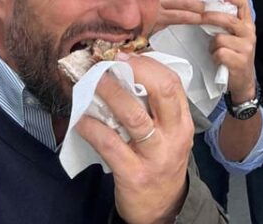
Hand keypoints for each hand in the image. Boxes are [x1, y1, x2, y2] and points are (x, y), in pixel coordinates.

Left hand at [76, 54, 192, 223]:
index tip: (126, 55)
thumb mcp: (169, 134)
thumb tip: (125, 75)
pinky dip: (92, 128)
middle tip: (111, 61)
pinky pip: (110, 145)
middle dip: (136, 70)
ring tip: (92, 82)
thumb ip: (155, 109)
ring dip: (110, 94)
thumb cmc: (161, 163)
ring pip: (134, 116)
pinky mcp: (133, 174)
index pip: (173, 83)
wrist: (162, 209)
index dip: (149, 64)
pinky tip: (80, 119)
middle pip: (162, 92)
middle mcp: (173, 136)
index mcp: (182, 122)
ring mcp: (155, 156)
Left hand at [204, 0, 256, 101]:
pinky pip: (219, 52)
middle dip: (210, 17)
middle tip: (199, 17)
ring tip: (215, 51)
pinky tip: (219, 61)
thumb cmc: (235, 57)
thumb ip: (228, 24)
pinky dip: (215, 56)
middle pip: (228, 19)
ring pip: (220, 38)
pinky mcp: (240, 61)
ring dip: (212, 45)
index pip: (243, 4)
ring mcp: (246, 47)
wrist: (244, 83)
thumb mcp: (236, 38)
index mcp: (248, 25)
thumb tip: (208, 8)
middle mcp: (249, 34)